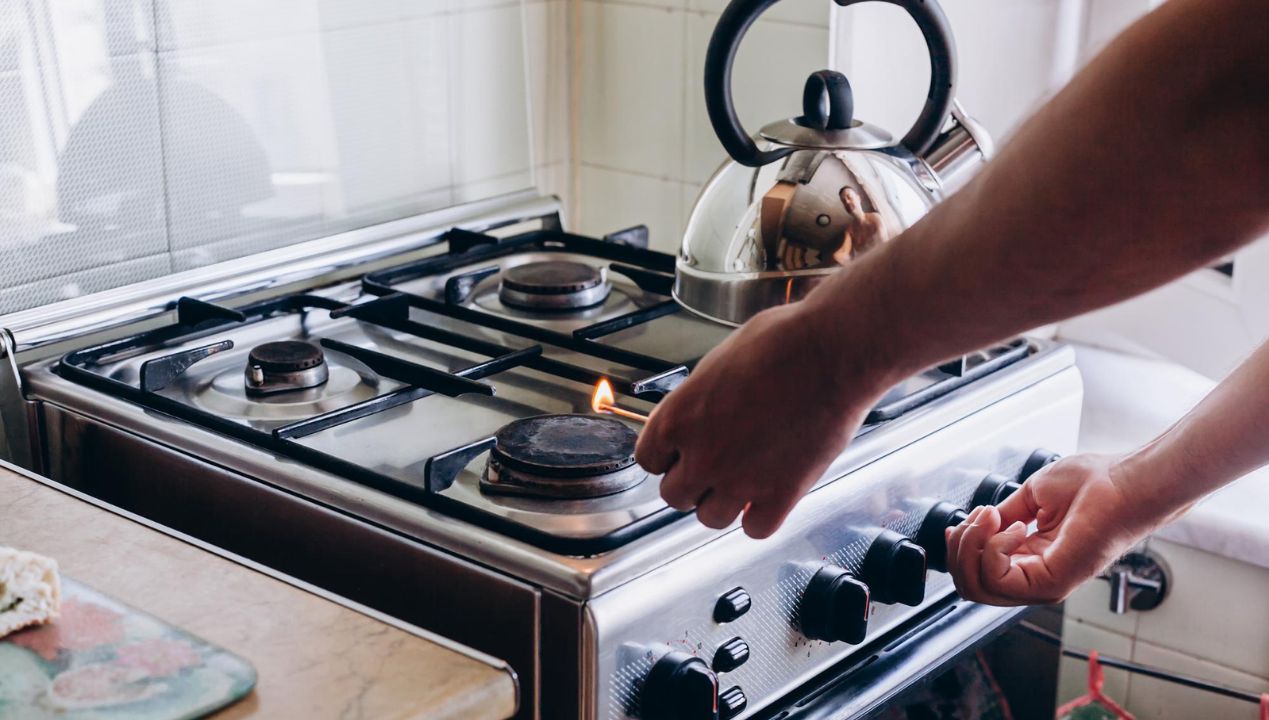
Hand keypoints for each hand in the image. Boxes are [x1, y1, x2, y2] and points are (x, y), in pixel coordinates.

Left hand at [635, 301, 891, 537]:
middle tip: (710, 469)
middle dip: (691, 483)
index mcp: (678, 418)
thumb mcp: (718, 362)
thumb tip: (699, 411)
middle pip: (674, 496)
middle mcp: (702, 455)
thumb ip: (700, 399)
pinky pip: (756, 530)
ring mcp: (741, 480)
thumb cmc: (782, 343)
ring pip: (711, 518)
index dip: (667, 456)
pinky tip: (766, 500)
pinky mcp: (782, 494)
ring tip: (738, 484)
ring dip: (721, 503)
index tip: (679, 453)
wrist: (832, 352)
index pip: (649, 460)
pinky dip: (759, 519)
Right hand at [946, 454, 1159, 605]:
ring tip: (993, 519)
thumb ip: (1003, 517)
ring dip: (972, 546)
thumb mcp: (1032, 496)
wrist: (1126, 483)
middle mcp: (1035, 579)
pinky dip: (992, 549)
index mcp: (1031, 560)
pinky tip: (1015, 527)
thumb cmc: (1095, 485)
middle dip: (959, 548)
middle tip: (980, 518)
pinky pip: (998, 579)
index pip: (977, 574)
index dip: (960, 547)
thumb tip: (978, 525)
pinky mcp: (1051, 584)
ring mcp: (1043, 586)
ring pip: (977, 587)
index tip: (970, 518)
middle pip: (969, 587)